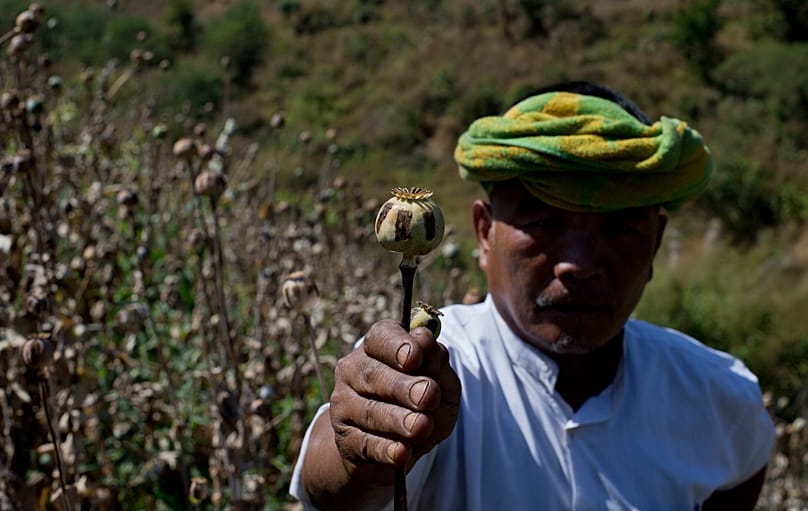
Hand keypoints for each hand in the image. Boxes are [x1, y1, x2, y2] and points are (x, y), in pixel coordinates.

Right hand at [329, 319, 461, 481]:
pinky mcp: (345, 439)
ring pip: (369, 411)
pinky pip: (365, 443)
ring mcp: (344, 405)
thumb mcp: (441, 381)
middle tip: (428, 396)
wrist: (399, 446)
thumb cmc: (423, 403)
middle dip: (402, 387)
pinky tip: (402, 452)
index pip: (381, 337)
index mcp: (378, 346)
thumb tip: (424, 338)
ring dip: (397, 420)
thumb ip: (436, 361)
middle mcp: (353, 369)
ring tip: (422, 427)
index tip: (415, 357)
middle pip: (373, 374)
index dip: (397, 346)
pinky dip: (385, 449)